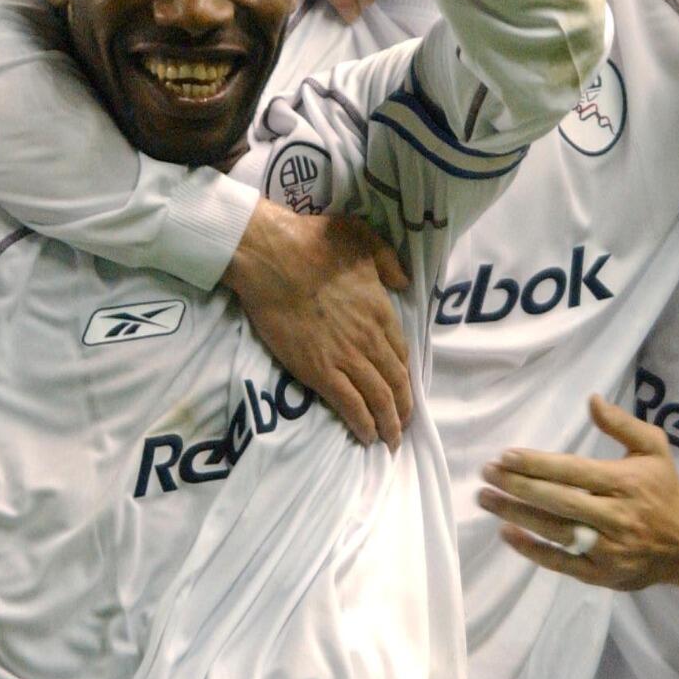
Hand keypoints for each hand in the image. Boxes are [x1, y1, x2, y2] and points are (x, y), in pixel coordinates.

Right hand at [221, 199, 413, 447]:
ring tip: (390, 440)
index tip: (405, 389)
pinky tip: (367, 437)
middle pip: (395, 381)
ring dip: (388, 424)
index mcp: (380, 309)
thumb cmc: (312, 243)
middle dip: (403, 408)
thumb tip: (402, 283)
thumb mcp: (362, 238)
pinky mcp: (319, 371)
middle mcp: (370, 338)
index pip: (401, 352)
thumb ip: (388, 260)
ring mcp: (346, 357)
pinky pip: (350, 405)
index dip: (405, 375)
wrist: (272, 257)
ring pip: (378, 399)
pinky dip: (363, 424)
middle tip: (403, 425)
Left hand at [478, 397, 678, 597]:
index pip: (573, 471)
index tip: (505, 456)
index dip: (537, 465)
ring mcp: (609, 548)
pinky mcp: (603, 574)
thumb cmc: (665, 490)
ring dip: (516, 515)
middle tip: (486, 474)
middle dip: (518, 487)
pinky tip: (508, 533)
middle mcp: (616, 515)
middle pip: (559, 501)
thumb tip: (592, 399)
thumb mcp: (654, 448)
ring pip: (556, 531)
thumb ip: (622, 424)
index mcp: (625, 482)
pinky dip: (533, 550)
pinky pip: (562, 563)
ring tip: (485, 499)